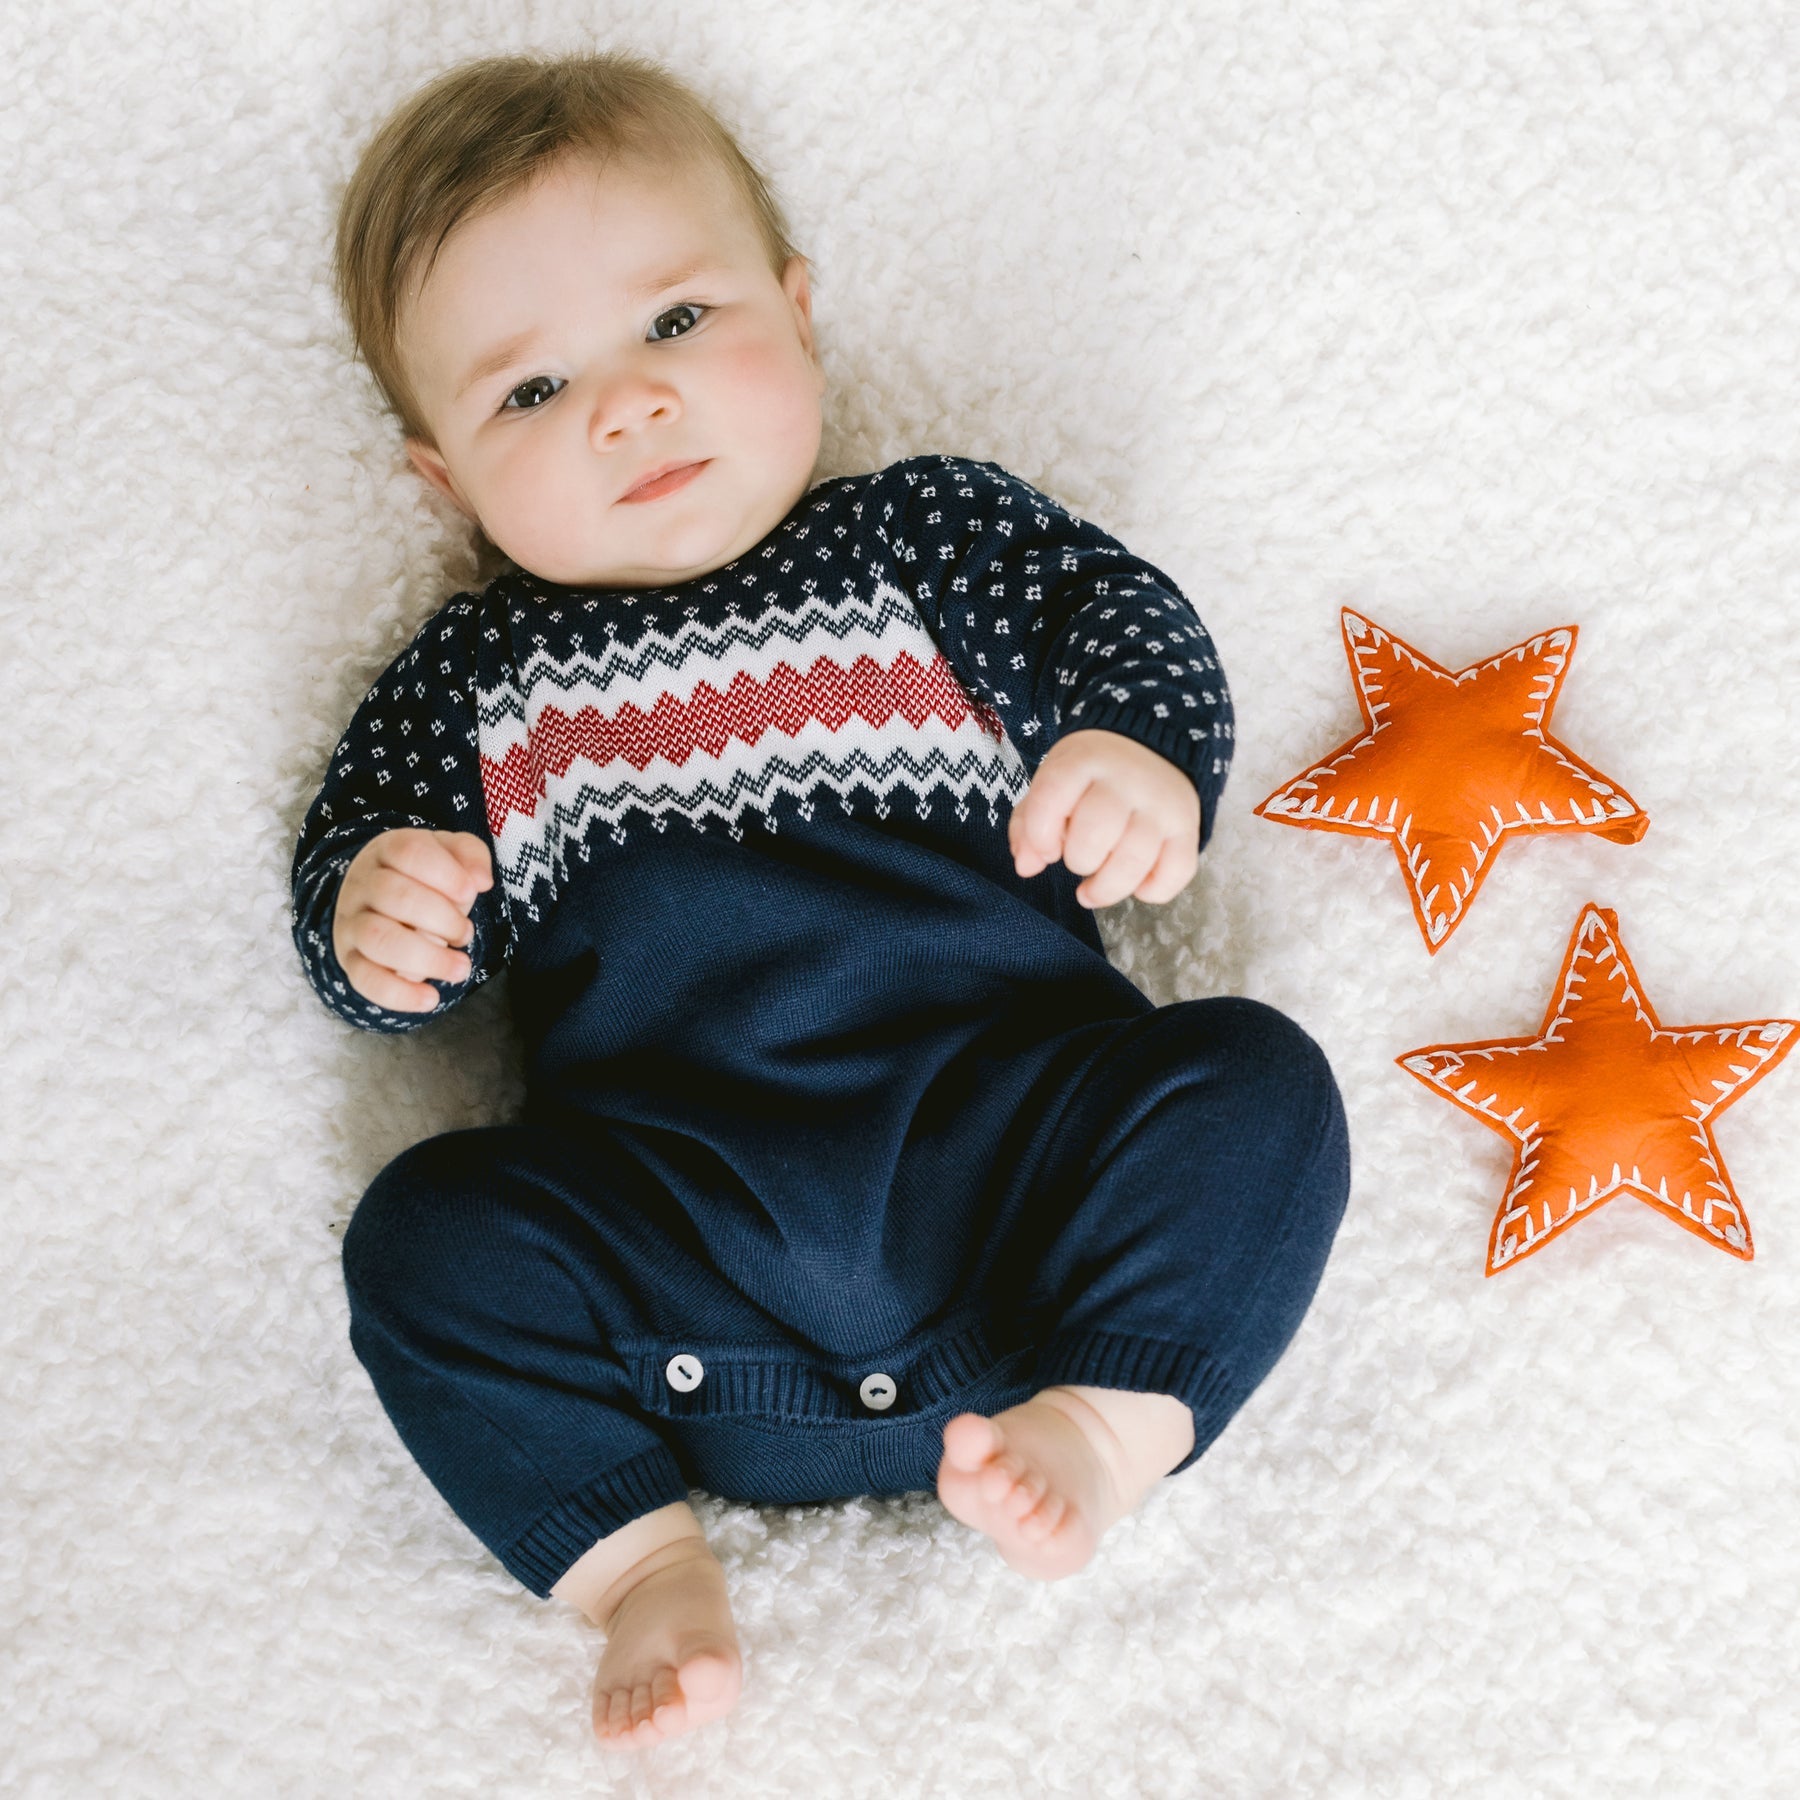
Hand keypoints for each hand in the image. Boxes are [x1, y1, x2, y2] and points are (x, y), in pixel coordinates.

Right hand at [332, 828, 493, 1011]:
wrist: (375, 900)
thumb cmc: (423, 876)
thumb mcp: (448, 853)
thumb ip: (469, 854)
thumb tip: (480, 880)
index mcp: (387, 850)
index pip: (409, 852)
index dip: (445, 873)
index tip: (471, 893)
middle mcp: (363, 885)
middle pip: (393, 895)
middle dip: (441, 918)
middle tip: (464, 933)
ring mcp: (352, 924)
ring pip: (378, 938)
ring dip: (426, 957)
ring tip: (460, 968)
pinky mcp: (351, 961)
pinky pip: (366, 980)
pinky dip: (399, 994)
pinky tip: (431, 999)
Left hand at [1008, 729, 1200, 907]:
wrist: (1153, 748)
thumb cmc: (1091, 778)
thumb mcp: (1054, 784)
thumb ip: (1029, 825)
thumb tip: (1027, 867)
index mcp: (1084, 760)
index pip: (1051, 798)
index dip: (1040, 836)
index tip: (1046, 848)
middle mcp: (1127, 779)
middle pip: (1095, 833)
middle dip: (1077, 860)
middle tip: (1079, 858)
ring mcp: (1162, 804)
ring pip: (1133, 861)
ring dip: (1106, 888)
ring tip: (1091, 890)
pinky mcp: (1188, 828)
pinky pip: (1176, 872)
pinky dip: (1150, 891)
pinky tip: (1135, 883)